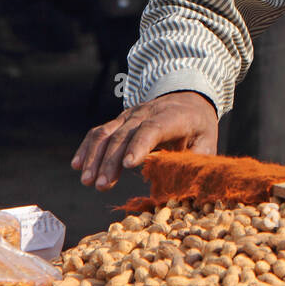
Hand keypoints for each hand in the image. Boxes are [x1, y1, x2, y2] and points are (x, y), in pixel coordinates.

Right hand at [71, 92, 218, 189]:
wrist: (188, 99)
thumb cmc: (198, 128)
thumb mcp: (207, 143)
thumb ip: (195, 163)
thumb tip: (183, 187)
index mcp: (175, 117)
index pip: (153, 128)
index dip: (139, 145)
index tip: (127, 165)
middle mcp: (148, 112)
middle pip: (125, 134)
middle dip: (111, 160)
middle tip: (102, 185)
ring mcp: (131, 115)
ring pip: (107, 132)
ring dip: (95, 156)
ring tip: (87, 181)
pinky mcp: (119, 120)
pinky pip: (99, 131)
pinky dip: (87, 147)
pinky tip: (77, 165)